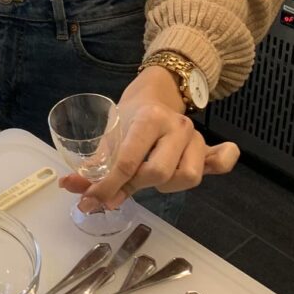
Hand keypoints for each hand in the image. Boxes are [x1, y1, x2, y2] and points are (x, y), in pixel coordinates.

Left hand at [58, 67, 238, 209]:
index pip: (129, 161)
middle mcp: (177, 126)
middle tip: (122, 186)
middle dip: (135, 186)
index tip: (92, 200)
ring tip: (149, 177)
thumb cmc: (129, 116)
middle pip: (159, 173)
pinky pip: (222, 161)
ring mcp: (196, 137)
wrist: (154, 94)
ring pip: (187, 176)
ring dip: (165, 185)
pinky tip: (207, 167)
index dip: (108, 186)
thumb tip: (70, 188)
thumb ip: (94, 164)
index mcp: (149, 118)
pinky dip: (219, 165)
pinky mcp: (208, 147)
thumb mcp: (110, 133)